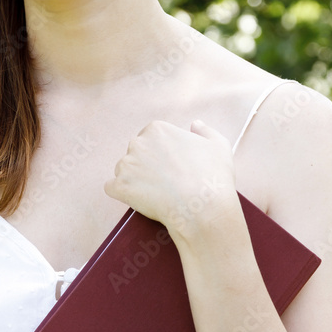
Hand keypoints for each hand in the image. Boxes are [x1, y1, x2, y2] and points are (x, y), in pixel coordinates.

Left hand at [104, 118, 237, 243]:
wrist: (202, 208)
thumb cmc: (212, 177)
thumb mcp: (218, 146)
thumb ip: (204, 131)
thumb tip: (194, 124)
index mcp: (157, 129)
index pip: (150, 140)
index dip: (161, 156)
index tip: (172, 169)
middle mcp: (137, 142)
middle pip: (135, 154)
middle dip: (145, 167)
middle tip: (164, 183)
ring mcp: (126, 164)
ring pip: (124, 171)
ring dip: (134, 181)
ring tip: (156, 194)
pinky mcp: (119, 186)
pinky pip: (113, 188)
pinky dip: (123, 195)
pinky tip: (139, 200)